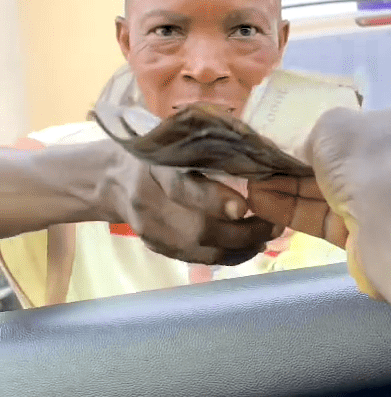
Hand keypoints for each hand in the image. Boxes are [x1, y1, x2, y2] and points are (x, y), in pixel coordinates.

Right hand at [99, 141, 283, 265]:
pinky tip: (248, 247)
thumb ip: (206, 146)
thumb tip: (259, 150)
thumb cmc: (155, 150)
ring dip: (240, 248)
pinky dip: (227, 255)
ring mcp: (151, 229)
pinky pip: (196, 258)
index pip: (182, 188)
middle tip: (273, 225)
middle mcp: (149, 201)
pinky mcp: (156, 247)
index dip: (212, 200)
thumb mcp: (174, 138)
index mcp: (154, 167)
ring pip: (200, 249)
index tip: (243, 207)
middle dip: (242, 232)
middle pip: (197, 228)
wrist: (111, 179)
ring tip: (267, 237)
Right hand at [248, 108, 390, 300]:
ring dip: (292, 189)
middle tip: (266, 164)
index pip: (378, 128)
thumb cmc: (372, 155)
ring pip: (335, 195)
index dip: (340, 134)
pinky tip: (262, 203)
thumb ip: (323, 133)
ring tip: (252, 184)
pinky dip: (296, 212)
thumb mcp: (337, 124)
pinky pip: (328, 221)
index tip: (303, 139)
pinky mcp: (372, 241)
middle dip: (307, 165)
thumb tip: (313, 150)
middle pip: (352, 165)